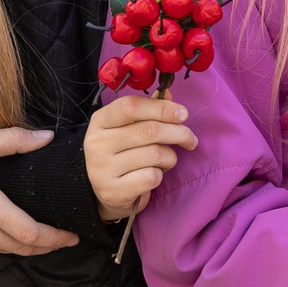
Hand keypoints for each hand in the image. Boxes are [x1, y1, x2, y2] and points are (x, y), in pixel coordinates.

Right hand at [0, 128, 81, 254]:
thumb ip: (15, 140)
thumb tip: (48, 137)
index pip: (29, 233)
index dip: (55, 239)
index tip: (72, 236)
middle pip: (20, 248)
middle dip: (46, 246)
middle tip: (63, 240)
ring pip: (2, 251)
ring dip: (23, 247)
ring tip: (40, 238)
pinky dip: (0, 245)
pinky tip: (8, 235)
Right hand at [85, 95, 195, 221]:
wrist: (107, 193)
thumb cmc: (123, 155)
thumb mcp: (129, 128)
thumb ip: (148, 110)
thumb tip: (168, 93)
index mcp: (100, 121)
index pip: (131, 106)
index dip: (162, 108)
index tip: (183, 114)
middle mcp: (97, 143)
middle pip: (149, 130)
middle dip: (178, 133)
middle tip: (190, 140)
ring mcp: (102, 169)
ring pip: (155, 154)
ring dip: (170, 157)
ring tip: (166, 160)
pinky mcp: (113, 191)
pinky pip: (152, 177)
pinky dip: (160, 175)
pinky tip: (153, 175)